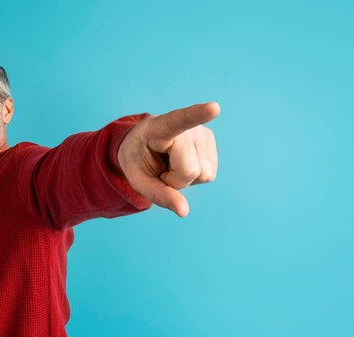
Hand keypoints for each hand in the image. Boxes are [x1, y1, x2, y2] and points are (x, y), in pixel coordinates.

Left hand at [117, 102, 219, 216]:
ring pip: (204, 175)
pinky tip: (182, 162)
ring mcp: (202, 132)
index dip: (198, 115)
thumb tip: (184, 211)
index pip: (180, 120)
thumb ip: (159, 195)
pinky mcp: (210, 141)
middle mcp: (186, 126)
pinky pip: (209, 175)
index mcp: (160, 127)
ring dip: (185, 178)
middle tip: (161, 168)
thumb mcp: (138, 179)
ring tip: (171, 163)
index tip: (214, 108)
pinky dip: (194, 176)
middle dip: (175, 180)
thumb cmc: (138, 159)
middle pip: (190, 170)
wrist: (143, 144)